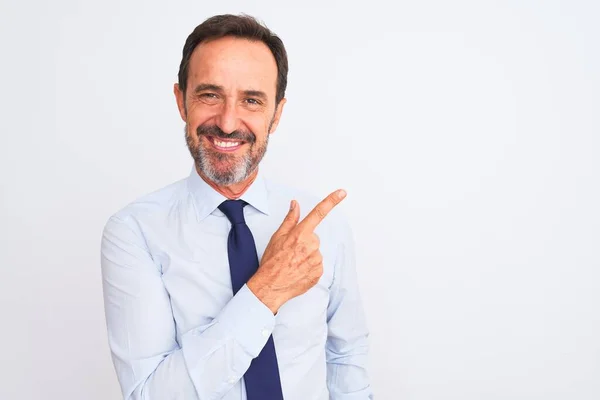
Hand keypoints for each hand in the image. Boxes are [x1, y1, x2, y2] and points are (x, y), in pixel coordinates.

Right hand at [247, 189, 346, 313]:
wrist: (271, 286)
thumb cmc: (272, 261)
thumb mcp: (277, 237)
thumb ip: (290, 219)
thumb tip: (296, 204)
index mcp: (301, 234)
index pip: (318, 213)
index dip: (331, 201)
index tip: (342, 192)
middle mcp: (311, 245)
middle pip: (313, 238)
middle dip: (304, 242)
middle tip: (291, 252)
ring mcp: (317, 259)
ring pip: (315, 252)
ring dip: (307, 256)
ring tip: (293, 263)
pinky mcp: (319, 272)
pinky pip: (317, 265)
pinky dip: (309, 267)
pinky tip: (298, 271)